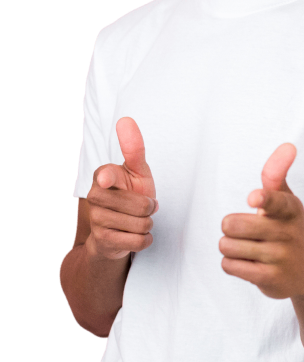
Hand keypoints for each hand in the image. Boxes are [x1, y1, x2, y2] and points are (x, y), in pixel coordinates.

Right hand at [85, 117, 157, 260]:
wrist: (118, 230)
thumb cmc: (131, 193)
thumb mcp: (137, 170)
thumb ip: (134, 149)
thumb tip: (125, 120)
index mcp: (103, 175)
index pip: (107, 176)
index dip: (108, 179)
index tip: (106, 180)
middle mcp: (95, 197)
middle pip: (140, 206)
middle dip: (150, 208)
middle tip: (144, 206)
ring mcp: (97, 220)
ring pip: (141, 225)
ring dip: (147, 224)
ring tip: (138, 220)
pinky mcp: (103, 241)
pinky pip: (138, 242)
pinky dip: (145, 240)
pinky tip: (136, 234)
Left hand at [219, 144, 303, 300]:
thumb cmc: (289, 230)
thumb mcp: (287, 201)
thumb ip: (277, 174)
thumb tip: (288, 145)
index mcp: (290, 209)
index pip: (275, 201)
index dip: (262, 198)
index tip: (254, 199)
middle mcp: (287, 233)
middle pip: (232, 224)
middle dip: (230, 227)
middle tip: (244, 231)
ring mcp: (280, 258)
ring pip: (227, 246)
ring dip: (230, 247)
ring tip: (247, 248)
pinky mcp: (269, 279)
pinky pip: (230, 266)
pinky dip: (232, 264)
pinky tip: (248, 263)